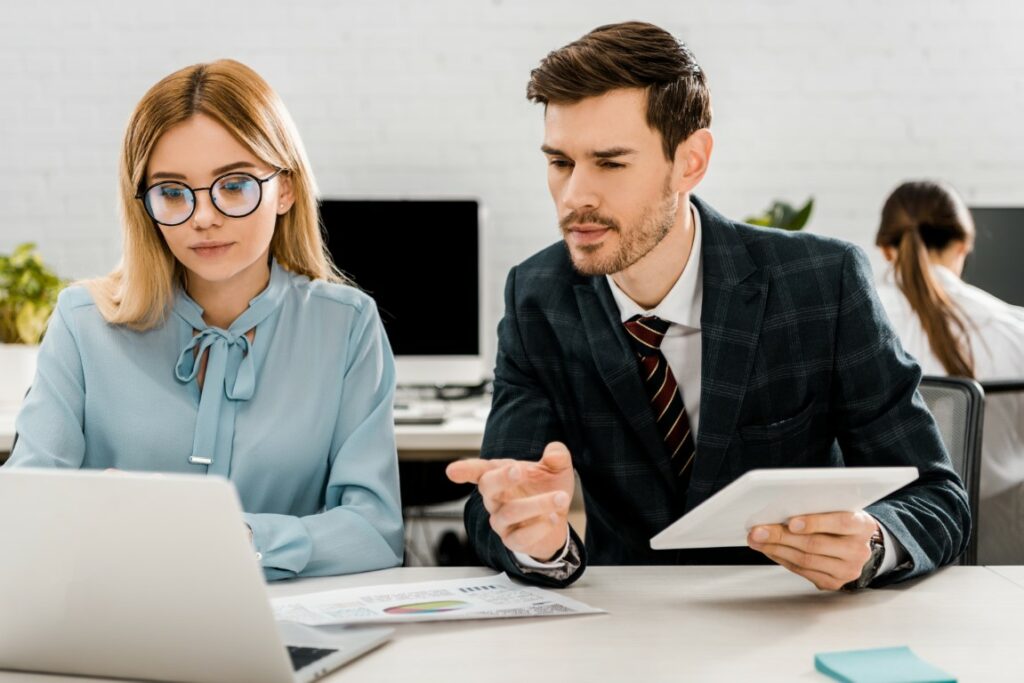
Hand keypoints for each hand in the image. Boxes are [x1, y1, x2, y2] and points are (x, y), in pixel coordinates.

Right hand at [446, 442, 574, 561]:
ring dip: (537, 504)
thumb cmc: (547, 489)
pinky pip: (521, 537)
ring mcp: (501, 521)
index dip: (465, 470)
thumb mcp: (557, 469)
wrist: (556, 519)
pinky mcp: (513, 541)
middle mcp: (495, 499)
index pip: (478, 470)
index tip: (452, 471)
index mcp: (499, 476)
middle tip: (518, 470)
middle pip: (487, 487)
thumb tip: (555, 451)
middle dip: (501, 478)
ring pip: (509, 513)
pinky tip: (552, 518)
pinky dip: (539, 527)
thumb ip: (557, 456)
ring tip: (560, 497)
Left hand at [747, 510, 879, 590]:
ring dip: (776, 549)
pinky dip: (782, 559)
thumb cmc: (841, 522)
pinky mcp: (834, 582)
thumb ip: (818, 508)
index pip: (840, 522)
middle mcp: (858, 550)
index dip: (814, 522)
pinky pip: (802, 572)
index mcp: (862, 526)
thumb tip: (780, 509)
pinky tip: (770, 550)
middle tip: (759, 530)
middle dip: (782, 536)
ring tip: (758, 540)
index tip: (791, 522)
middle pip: (815, 544)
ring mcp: (848, 570)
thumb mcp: (838, 509)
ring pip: (806, 560)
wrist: (856, 544)